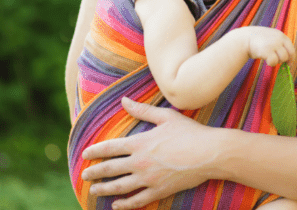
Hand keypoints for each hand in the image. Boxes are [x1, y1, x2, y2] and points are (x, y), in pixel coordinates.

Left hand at [81, 97, 223, 209]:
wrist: (209, 153)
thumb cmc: (189, 132)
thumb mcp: (166, 116)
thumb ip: (143, 110)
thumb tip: (124, 100)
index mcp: (140, 143)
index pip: (110, 148)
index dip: (96, 151)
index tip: (85, 154)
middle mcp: (140, 162)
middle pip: (110, 169)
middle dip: (95, 172)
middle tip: (84, 175)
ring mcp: (149, 179)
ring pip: (119, 187)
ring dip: (104, 189)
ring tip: (93, 190)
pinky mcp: (159, 191)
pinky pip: (137, 200)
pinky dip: (124, 204)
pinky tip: (116, 205)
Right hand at [246, 27, 294, 66]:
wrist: (244, 38)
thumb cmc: (257, 40)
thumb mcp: (271, 37)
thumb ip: (279, 43)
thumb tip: (288, 57)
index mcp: (280, 35)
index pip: (291, 48)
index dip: (291, 57)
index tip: (289, 63)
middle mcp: (279, 38)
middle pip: (289, 54)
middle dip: (284, 60)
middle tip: (277, 61)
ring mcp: (274, 44)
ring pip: (282, 58)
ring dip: (276, 61)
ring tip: (269, 58)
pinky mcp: (267, 51)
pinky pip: (274, 62)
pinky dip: (270, 63)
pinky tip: (265, 59)